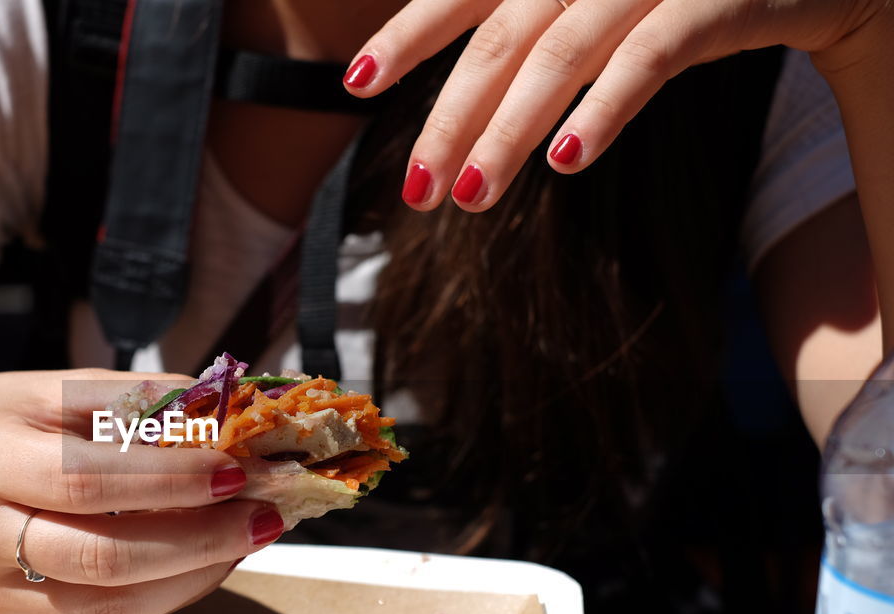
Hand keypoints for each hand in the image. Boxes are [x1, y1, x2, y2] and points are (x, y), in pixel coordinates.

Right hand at [0, 369, 281, 613]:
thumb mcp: (45, 390)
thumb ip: (128, 402)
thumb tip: (223, 410)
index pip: (88, 479)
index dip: (171, 479)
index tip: (237, 467)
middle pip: (100, 557)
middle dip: (198, 538)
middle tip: (264, 513)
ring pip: (107, 607)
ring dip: (194, 576)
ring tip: (247, 538)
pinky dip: (166, 595)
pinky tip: (206, 563)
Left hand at [343, 0, 885, 210]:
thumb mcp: (610, 0)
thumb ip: (544, 26)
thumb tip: (473, 97)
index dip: (409, 31)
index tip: (355, 82)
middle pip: (502, 36)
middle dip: (450, 118)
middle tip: (415, 194)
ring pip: (562, 49)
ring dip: (510, 128)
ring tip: (470, 197)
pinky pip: (654, 52)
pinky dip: (606, 105)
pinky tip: (567, 161)